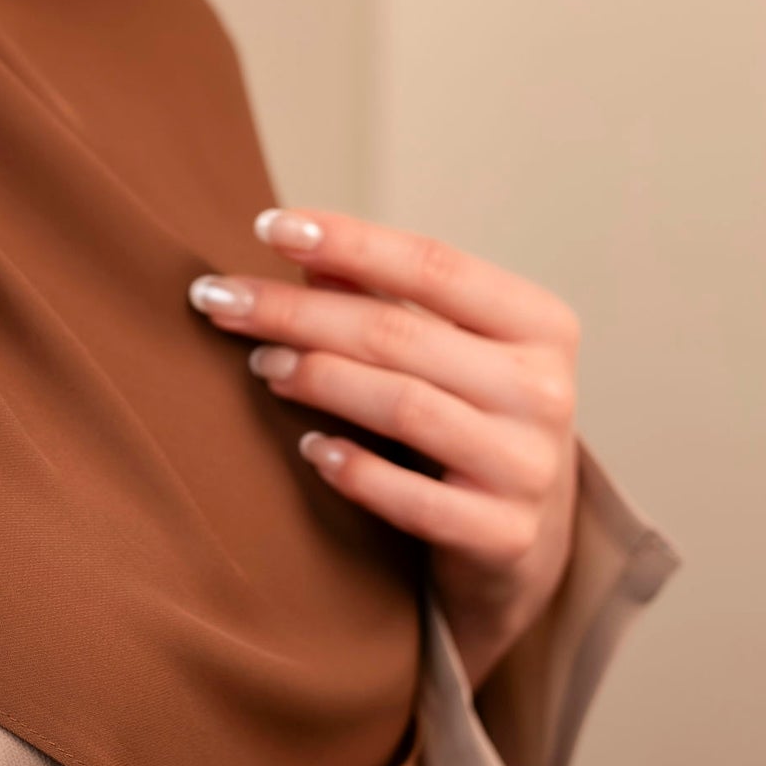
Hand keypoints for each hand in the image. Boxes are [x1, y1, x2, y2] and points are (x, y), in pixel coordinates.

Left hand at [189, 208, 579, 690]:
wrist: (530, 540)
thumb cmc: (473, 416)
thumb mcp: (445, 348)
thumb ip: (384, 296)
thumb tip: (305, 249)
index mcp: (539, 324)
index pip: (433, 265)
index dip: (348, 240)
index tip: (269, 224)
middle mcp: (544, 390)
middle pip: (400, 335)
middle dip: (297, 312)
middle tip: (221, 301)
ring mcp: (527, 467)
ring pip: (404, 407)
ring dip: (317, 380)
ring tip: (260, 365)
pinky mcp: (503, 536)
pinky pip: (412, 499)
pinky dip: (353, 469)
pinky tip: (309, 449)